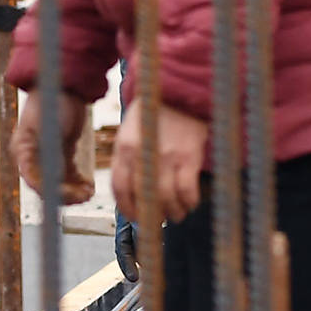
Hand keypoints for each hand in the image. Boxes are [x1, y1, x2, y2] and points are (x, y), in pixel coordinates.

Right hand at [9, 93, 96, 205]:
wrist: (65, 83)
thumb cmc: (53, 99)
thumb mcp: (47, 124)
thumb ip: (44, 149)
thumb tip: (43, 176)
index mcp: (23, 149)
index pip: (32, 179)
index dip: (49, 191)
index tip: (67, 195)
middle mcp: (32, 156)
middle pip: (46, 185)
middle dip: (65, 194)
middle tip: (84, 196)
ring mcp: (47, 155)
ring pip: (58, 183)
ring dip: (73, 192)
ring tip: (89, 192)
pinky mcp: (61, 154)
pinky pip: (68, 175)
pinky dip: (78, 183)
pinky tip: (89, 186)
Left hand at [109, 100, 210, 224]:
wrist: (179, 90)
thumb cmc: (153, 113)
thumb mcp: (130, 131)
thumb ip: (127, 157)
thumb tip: (130, 192)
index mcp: (125, 148)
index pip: (120, 188)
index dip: (128, 208)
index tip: (137, 217)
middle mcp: (143, 154)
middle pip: (143, 197)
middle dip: (151, 215)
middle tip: (159, 220)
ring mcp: (167, 156)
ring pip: (166, 198)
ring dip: (172, 212)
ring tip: (177, 214)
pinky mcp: (189, 155)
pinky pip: (187, 190)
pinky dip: (189, 202)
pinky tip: (190, 203)